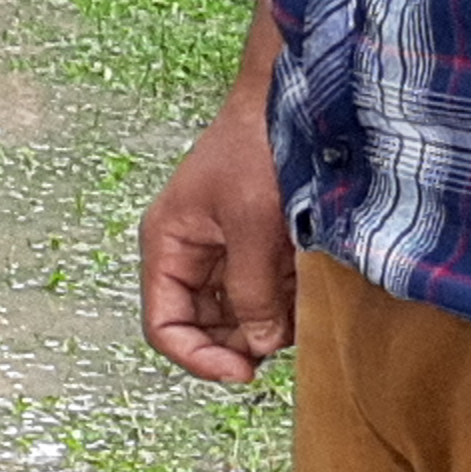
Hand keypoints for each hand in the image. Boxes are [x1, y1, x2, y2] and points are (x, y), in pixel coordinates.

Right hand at [139, 60, 295, 383]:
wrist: (289, 100)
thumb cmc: (256, 148)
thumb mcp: (252, 224)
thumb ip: (252, 289)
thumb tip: (260, 345)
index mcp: (168, 244)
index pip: (164, 324)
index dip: (197, 356)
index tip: (242, 372)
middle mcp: (189, 254)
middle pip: (199, 325)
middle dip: (235, 342)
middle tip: (278, 352)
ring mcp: (223, 250)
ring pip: (235, 313)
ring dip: (264, 323)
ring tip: (298, 316)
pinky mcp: (256, 246)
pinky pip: (263, 292)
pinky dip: (284, 302)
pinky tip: (306, 291)